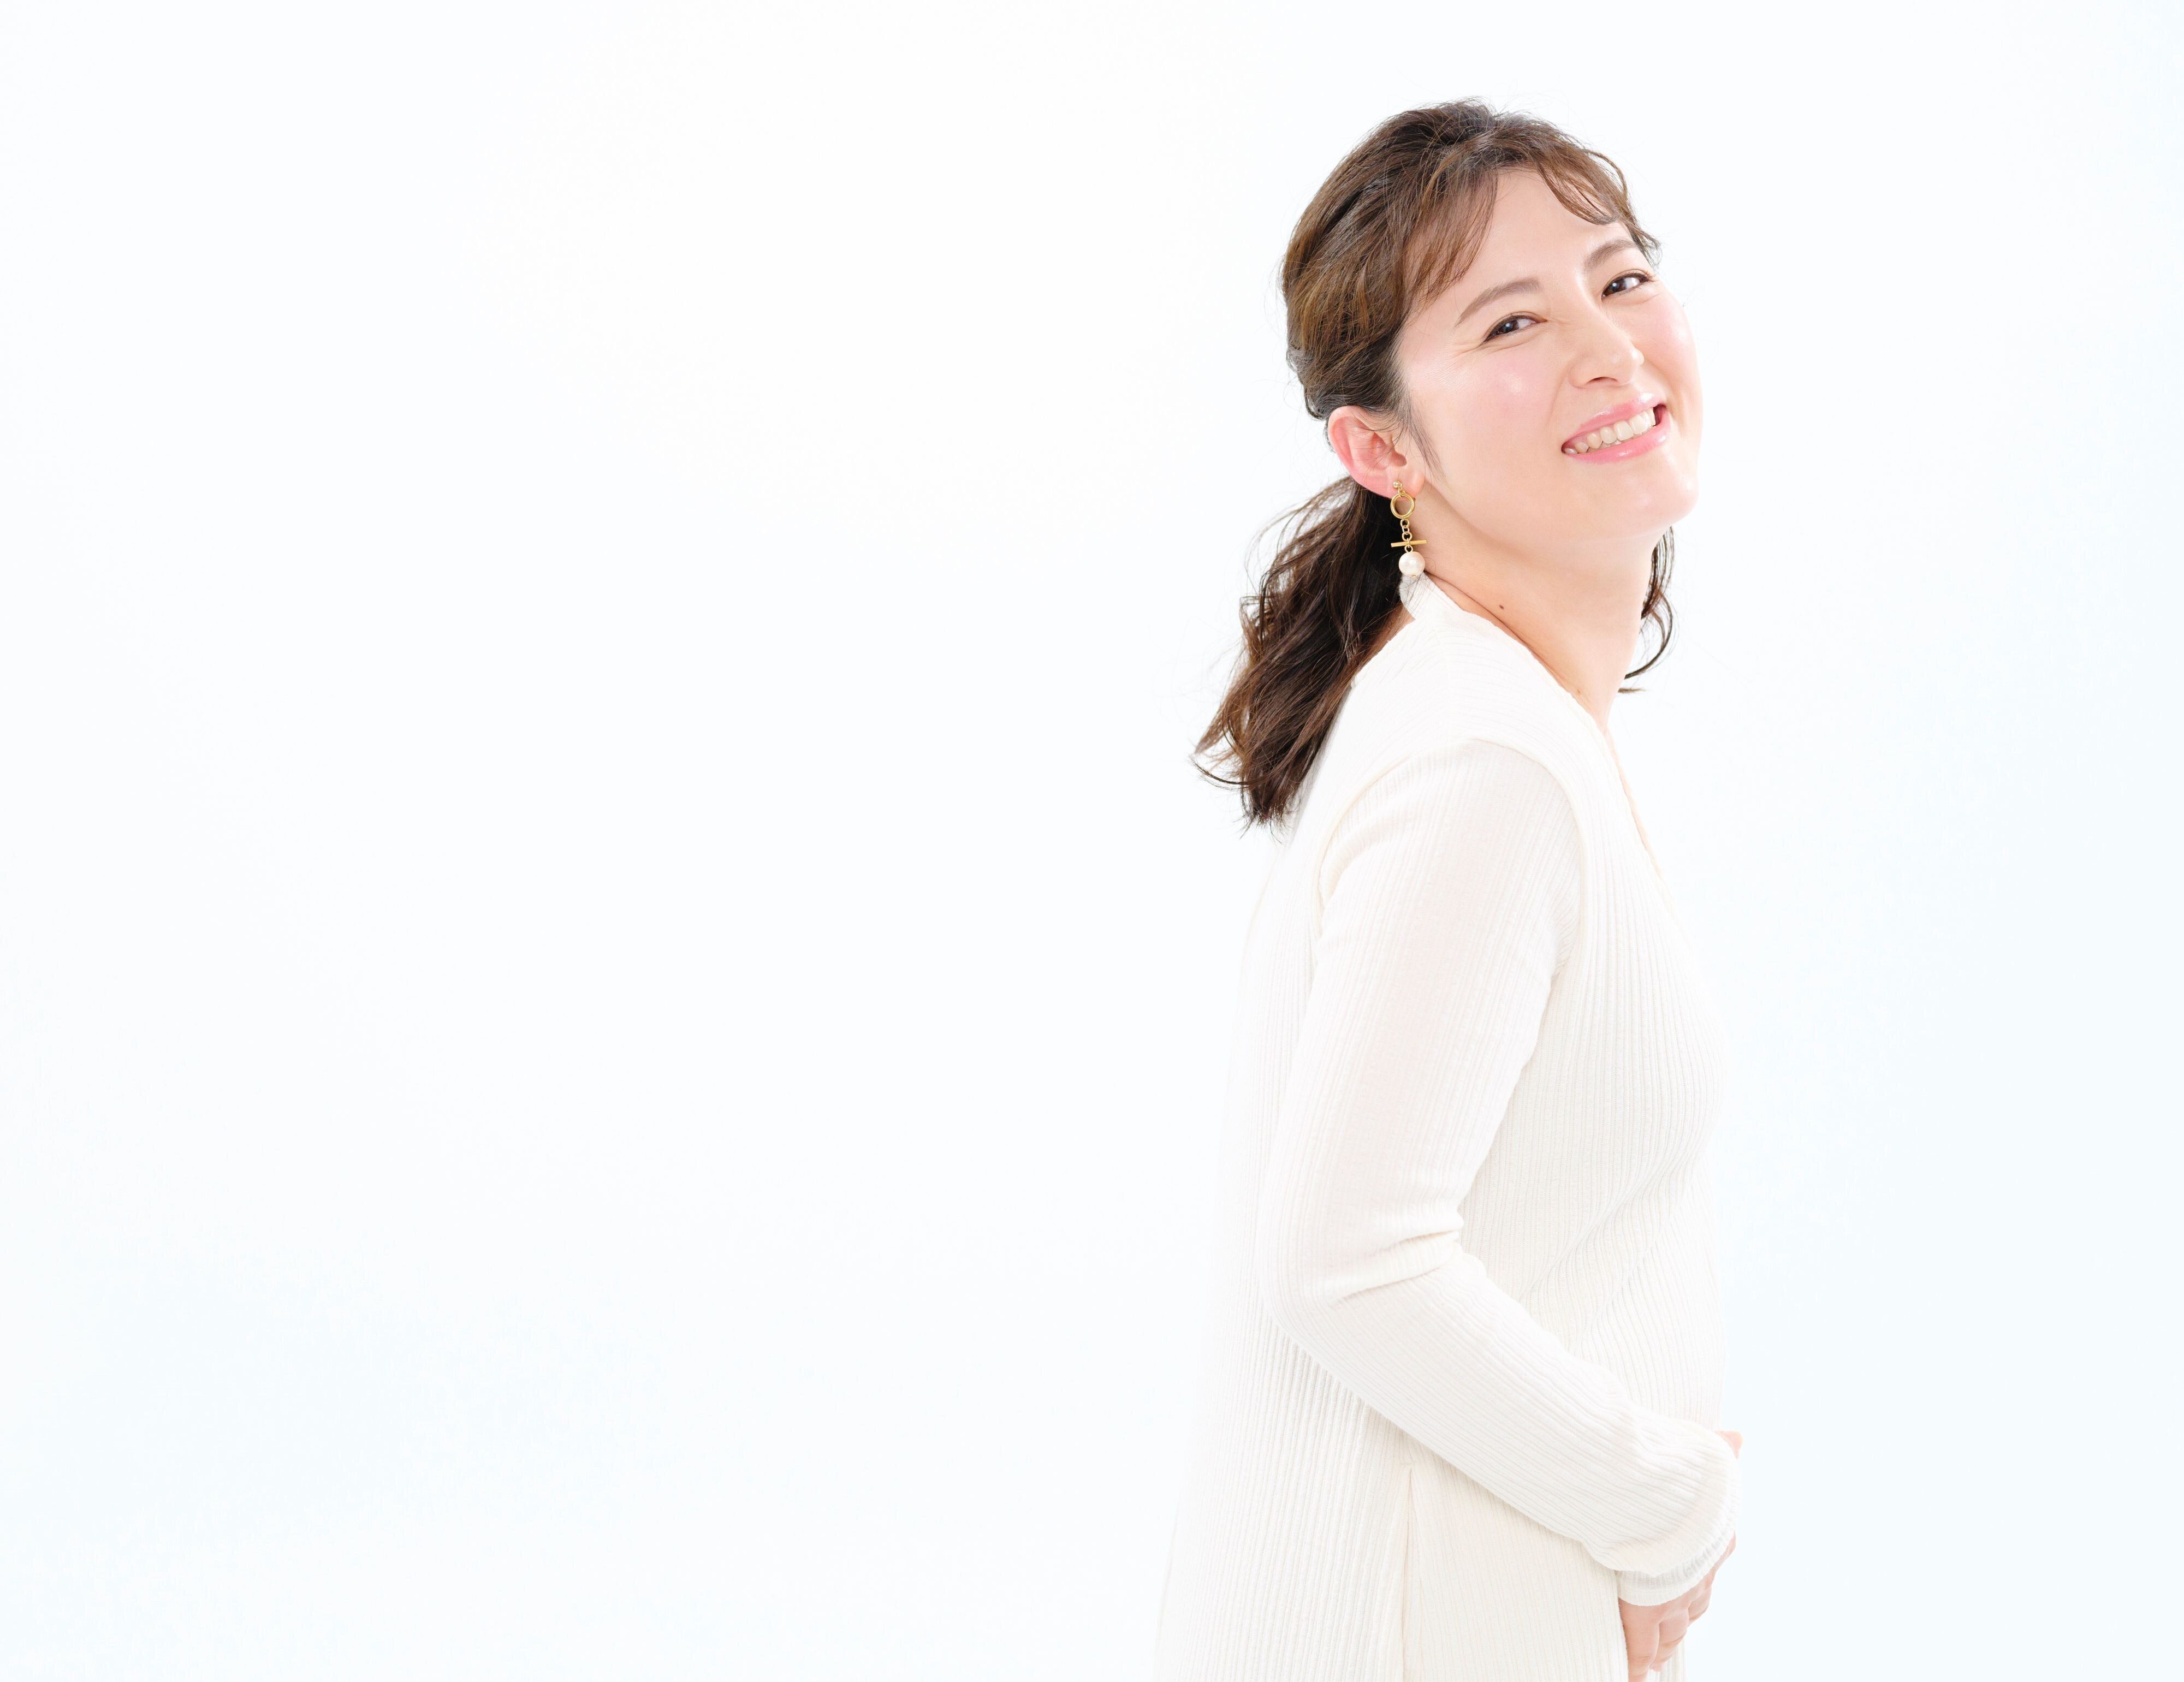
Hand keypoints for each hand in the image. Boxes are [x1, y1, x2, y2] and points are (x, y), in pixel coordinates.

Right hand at [1617, 1428, 1740, 1679]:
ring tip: (1656, 1657)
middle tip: (1670, 1635)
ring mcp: (1673, 1600)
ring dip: (1663, 1644)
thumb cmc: (1683, 1480)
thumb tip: (1737, 1436)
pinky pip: (1639, 1649)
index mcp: (1711, 1544)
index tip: (1688, 1594)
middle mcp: (1698, 1577)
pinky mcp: (1644, 1614)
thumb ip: (1719, 1453)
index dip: (1695, 1584)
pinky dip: (1635, 1664)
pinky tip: (1632, 1674)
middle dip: (1680, 1621)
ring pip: (1671, 1631)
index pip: (1706, 1572)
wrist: (1662, 1503)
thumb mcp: (1708, 1463)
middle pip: (1691, 1609)